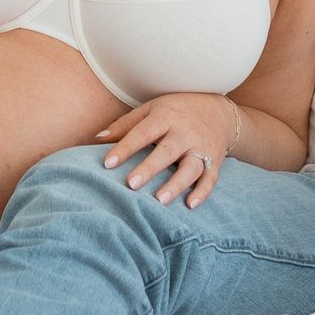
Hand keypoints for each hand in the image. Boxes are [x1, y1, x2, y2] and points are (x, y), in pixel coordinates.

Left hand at [95, 92, 237, 206]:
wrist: (219, 111)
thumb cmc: (176, 110)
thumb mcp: (151, 109)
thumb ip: (125, 125)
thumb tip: (96, 139)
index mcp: (166, 117)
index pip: (143, 133)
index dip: (125, 148)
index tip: (107, 163)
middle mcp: (185, 132)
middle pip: (167, 151)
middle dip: (150, 168)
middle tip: (131, 184)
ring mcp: (202, 147)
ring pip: (191, 167)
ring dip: (176, 184)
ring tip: (159, 200)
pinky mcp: (214, 161)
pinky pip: (210, 178)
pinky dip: (202, 192)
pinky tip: (190, 205)